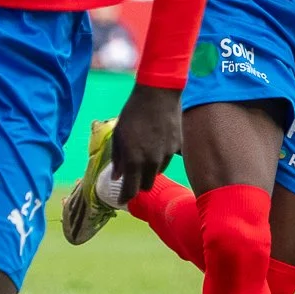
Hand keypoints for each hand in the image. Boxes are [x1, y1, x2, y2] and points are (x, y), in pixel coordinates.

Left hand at [109, 82, 182, 200]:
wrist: (158, 94)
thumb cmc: (133, 112)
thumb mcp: (119, 135)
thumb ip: (118, 158)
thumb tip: (117, 176)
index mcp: (134, 160)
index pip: (130, 190)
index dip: (125, 198)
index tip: (122, 199)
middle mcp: (151, 162)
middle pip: (146, 186)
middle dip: (138, 184)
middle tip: (132, 176)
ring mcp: (166, 155)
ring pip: (158, 173)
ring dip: (149, 171)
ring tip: (144, 155)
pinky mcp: (177, 147)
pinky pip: (167, 160)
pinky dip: (160, 159)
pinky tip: (155, 144)